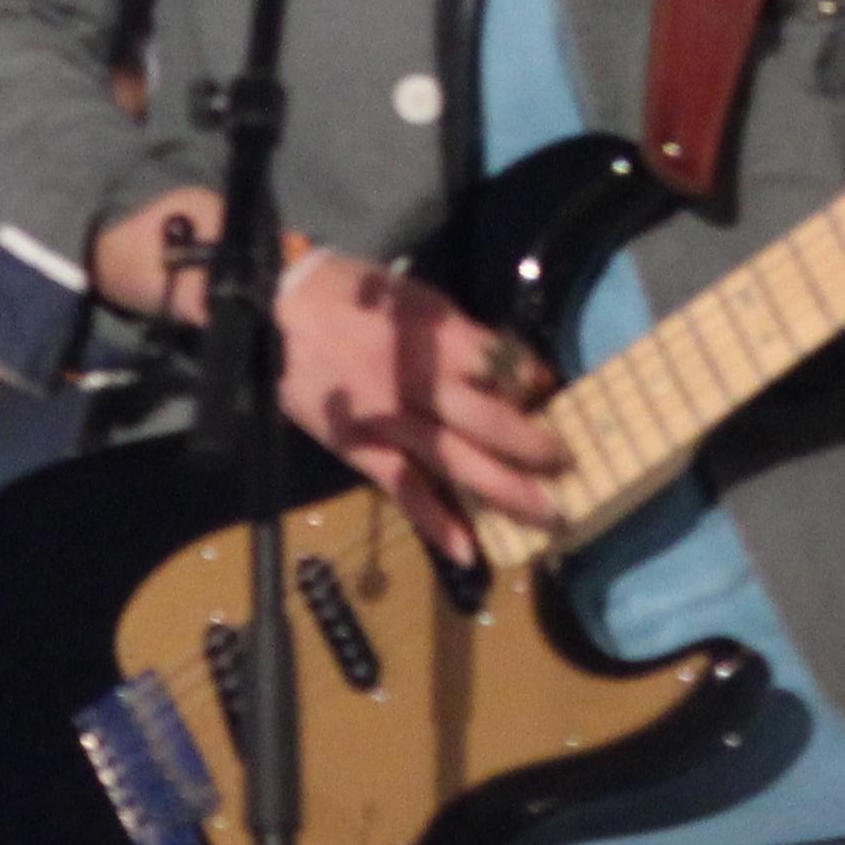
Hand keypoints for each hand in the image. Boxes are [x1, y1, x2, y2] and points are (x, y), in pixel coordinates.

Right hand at [271, 249, 572, 562]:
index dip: (533, 380)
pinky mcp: (360, 449)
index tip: (550, 391)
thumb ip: (457, 331)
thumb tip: (500, 361)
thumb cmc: (349, 293)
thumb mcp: (414, 294)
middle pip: (490, 422)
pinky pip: (404, 489)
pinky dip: (436, 521)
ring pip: (456, 462)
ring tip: (546, 516)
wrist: (275, 314)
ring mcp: (390, 422)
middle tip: (569, 464)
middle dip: (535, 446)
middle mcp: (421, 384)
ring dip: (504, 491)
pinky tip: (467, 551)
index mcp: (438, 339)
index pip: (504, 365)